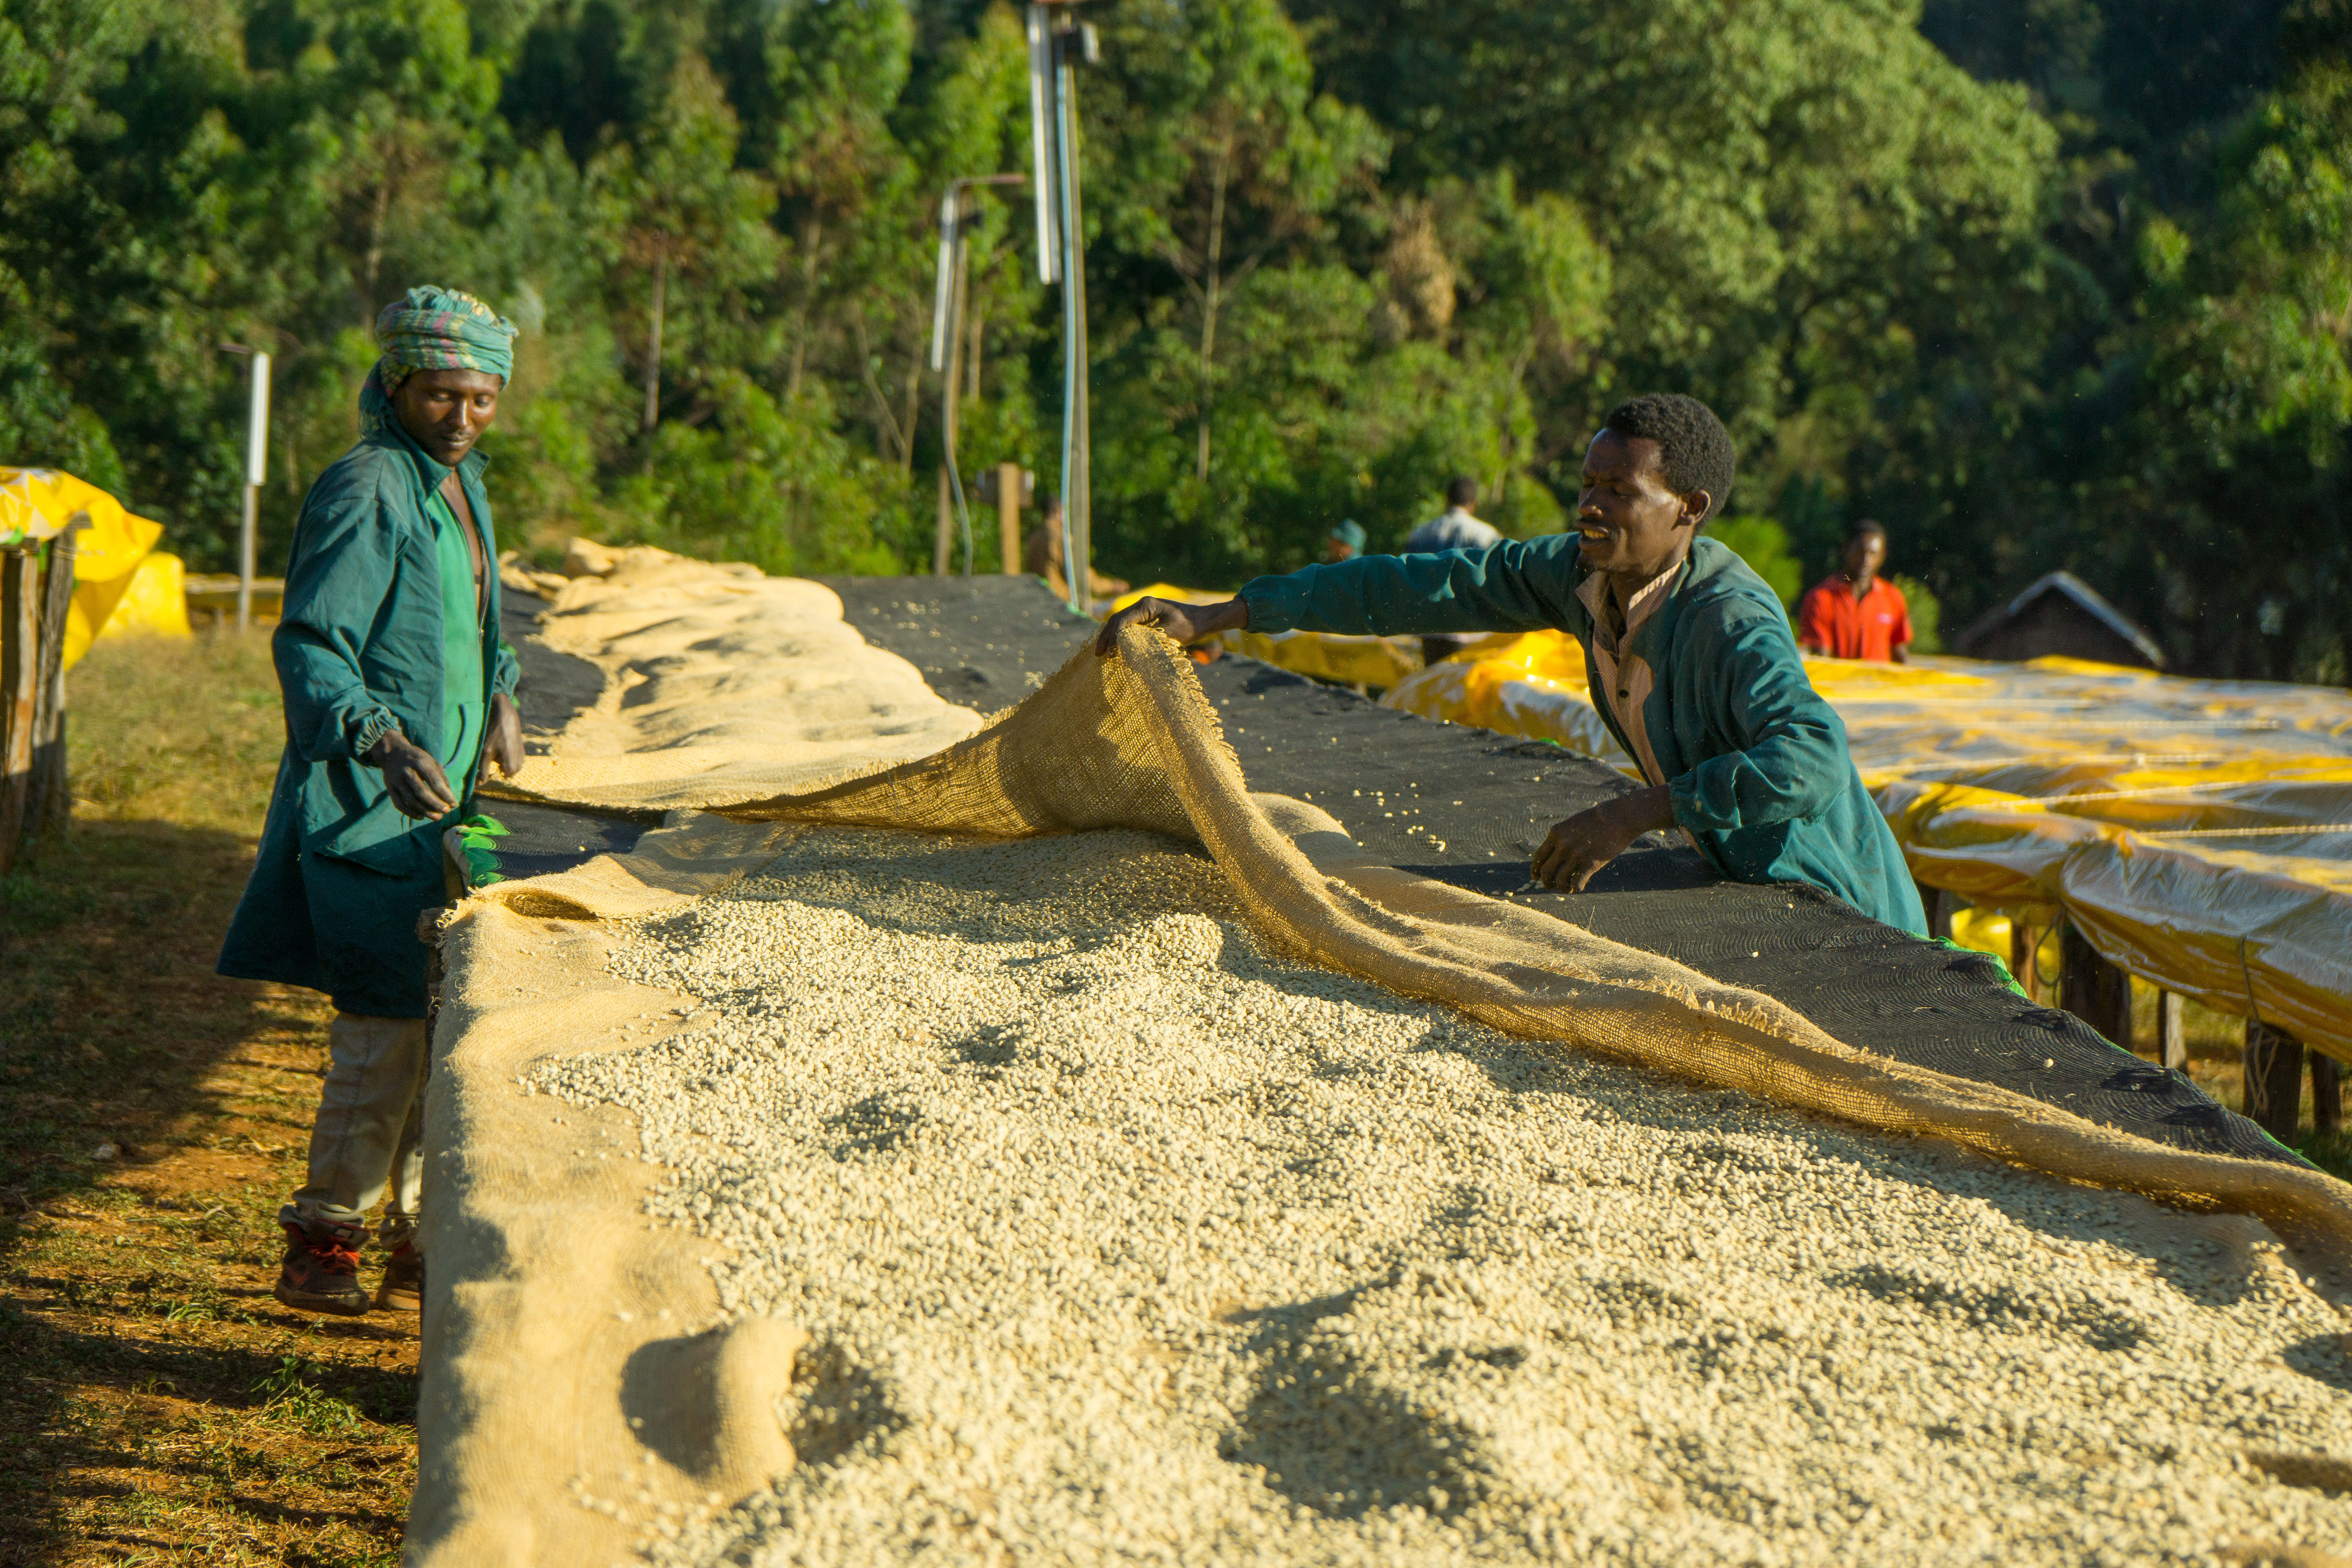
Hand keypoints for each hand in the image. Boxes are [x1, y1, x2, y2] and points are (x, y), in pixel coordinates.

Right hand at [364, 729, 459, 818]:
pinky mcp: (389, 788)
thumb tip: (449, 797)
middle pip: (422, 793)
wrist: (392, 753)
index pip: (435, 782)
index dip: (445, 795)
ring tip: (436, 817)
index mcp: (420, 763)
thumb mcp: (432, 762)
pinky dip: (410, 813)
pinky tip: (421, 816)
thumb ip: (441, 778)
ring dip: (425, 811)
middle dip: (435, 804)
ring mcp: (396, 781)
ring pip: (410, 801)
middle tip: (446, 812)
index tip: (454, 804)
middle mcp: (407, 772)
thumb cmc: (417, 759)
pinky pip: (399, 804)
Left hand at [483, 691, 524, 779]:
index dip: (498, 772)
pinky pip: (516, 758)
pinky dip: (509, 756)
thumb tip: (479, 784)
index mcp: (512, 764)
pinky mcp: (522, 748)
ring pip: (514, 765)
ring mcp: (522, 754)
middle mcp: (520, 761)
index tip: (491, 764)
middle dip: (503, 767)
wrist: (506, 715)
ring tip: (499, 750)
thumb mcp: (486, 751)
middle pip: (510, 771)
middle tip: (495, 756)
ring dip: (506, 761)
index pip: (506, 776)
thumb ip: (483, 769)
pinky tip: (504, 746)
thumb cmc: (494, 733)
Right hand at [1093, 596, 1249, 656]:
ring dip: (1110, 638)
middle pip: (1116, 621)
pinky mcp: (1145, 618)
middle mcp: (1141, 605)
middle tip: (1098, 655)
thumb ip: (1149, 639)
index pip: (1122, 621)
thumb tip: (1130, 651)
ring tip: (1102, 654)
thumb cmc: (1189, 626)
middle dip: (1106, 638)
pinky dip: (1118, 637)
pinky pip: (1127, 627)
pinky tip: (1114, 649)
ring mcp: (1142, 611)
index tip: (1110, 653)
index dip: (1113, 638)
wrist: (1201, 620)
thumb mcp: (1170, 634)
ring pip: (1119, 624)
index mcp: (1146, 605)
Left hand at [1531, 785, 1675, 892]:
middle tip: (1551, 885)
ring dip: (1562, 887)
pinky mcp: (1590, 864)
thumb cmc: (1598, 820)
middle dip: (1547, 882)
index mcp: (1556, 834)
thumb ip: (1562, 839)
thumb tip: (1556, 857)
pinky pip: (1576, 883)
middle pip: (1546, 871)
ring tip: (1567, 887)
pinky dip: (1575, 888)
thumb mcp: (1573, 825)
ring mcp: (1576, 855)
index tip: (1535, 877)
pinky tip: (1578, 887)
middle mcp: (1563, 845)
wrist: (1618, 817)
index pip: (1539, 857)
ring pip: (1559, 880)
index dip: (1535, 869)